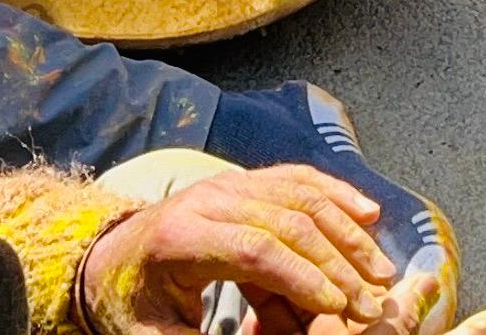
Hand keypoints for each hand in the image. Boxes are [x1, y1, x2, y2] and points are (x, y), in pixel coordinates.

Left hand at [79, 165, 398, 334]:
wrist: (104, 261)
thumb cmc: (129, 306)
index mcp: (180, 238)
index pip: (255, 251)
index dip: (302, 279)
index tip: (339, 308)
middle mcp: (206, 200)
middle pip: (286, 220)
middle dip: (336, 263)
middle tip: (372, 302)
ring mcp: (226, 184)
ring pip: (299, 195)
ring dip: (346, 231)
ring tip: (381, 269)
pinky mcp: (241, 182)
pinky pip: (296, 178)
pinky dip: (336, 194)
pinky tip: (369, 212)